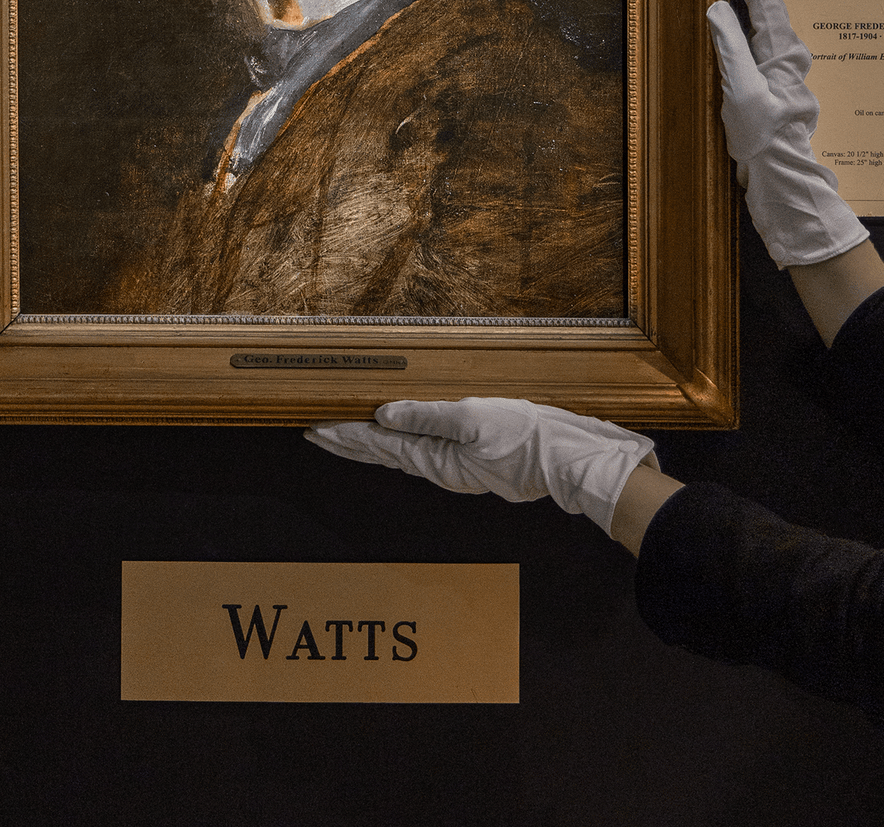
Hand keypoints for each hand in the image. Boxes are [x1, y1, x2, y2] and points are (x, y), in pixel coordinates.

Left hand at [304, 397, 656, 536]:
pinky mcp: (472, 461)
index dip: (346, 436)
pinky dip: (401, 442)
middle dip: (349, 441)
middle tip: (315, 432)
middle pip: (384, 453)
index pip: (380, 446)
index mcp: (437, 460)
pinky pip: (424, 450)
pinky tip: (398, 437)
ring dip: (371, 443)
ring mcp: (457, 466)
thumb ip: (426, 417)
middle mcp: (441, 468)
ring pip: (402, 453)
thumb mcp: (473, 418)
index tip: (315, 428)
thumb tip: (383, 414)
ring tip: (344, 434)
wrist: (569, 458)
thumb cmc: (526, 437)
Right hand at [706, 0, 868, 268]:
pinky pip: (760, 21)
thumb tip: (718, 7)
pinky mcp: (771, 73)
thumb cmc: (764, 144)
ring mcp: (780, 60)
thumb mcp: (740, 97)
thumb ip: (730, 50)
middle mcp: (786, 48)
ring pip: (766, 0)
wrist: (785, 181)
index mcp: (780, 49)